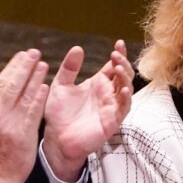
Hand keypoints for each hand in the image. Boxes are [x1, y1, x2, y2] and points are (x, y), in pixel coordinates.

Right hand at [0, 50, 48, 182]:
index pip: (0, 82)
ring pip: (24, 95)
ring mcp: (11, 124)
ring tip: (43, 65)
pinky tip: (46, 87)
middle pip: (12, 85)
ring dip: (35, 78)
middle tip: (34, 54)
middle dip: (25, 66)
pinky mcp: (25, 134)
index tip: (22, 56)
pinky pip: (34, 111)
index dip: (12, 67)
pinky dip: (39, 97)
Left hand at [42, 41, 133, 179]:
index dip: (119, 54)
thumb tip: (78, 48)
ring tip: (118, 68)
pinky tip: (125, 89)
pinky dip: (127, 98)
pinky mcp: (112, 120)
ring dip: (126, 77)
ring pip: (127, 89)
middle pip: (124, 75)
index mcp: (97, 84)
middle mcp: (107, 94)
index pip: (113, 66)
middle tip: (116, 54)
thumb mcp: (61, 86)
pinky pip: (124, 108)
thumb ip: (69, 68)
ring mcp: (111, 107)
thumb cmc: (59, 115)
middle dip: (123, 63)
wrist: (56, 139)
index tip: (118, 43)